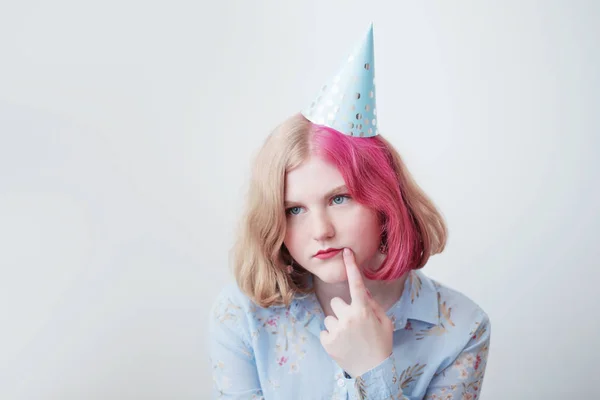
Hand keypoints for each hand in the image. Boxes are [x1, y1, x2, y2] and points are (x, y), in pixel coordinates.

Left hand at [319, 248, 393, 377]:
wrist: (374, 372)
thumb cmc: (381, 344)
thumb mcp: (384, 322)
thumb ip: (372, 305)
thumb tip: (362, 292)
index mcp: (363, 310)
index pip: (356, 283)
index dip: (351, 266)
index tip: (346, 252)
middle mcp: (349, 317)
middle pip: (336, 302)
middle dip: (343, 311)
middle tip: (353, 325)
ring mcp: (337, 329)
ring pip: (329, 316)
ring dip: (336, 324)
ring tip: (348, 337)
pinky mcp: (328, 341)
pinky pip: (325, 331)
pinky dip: (332, 337)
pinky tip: (342, 345)